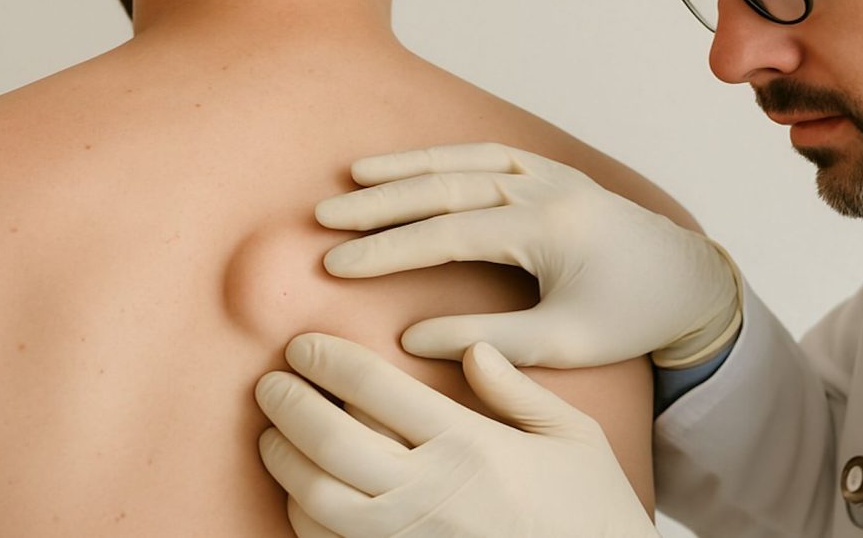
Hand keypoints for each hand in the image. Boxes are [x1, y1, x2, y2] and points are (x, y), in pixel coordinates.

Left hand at [256, 334, 657, 537]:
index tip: (304, 346)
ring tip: (273, 433)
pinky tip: (303, 491)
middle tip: (270, 383)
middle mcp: (429, 491)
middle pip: (330, 441)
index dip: (329, 360)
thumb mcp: (574, 436)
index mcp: (469, 444)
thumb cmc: (592, 508)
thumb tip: (470, 350)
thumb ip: (518, 390)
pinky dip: (302, 515)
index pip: (376, 388)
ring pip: (316, 499)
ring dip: (283, 461)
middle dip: (287, 405)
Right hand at [315, 143, 741, 368]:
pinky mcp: (552, 172)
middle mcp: (545, 187)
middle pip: (446, 186)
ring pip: (463, 161)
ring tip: (352, 177)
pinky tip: (412, 166)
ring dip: (406, 168)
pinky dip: (444, 158)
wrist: (689, 282)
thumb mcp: (565, 340)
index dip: (387, 249)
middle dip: (381, 201)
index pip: (448, 232)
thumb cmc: (632, 315)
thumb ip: (489, 340)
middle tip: (325, 216)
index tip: (336, 264)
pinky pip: (487, 154)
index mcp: (549, 228)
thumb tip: (412, 338)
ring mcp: (549, 173)